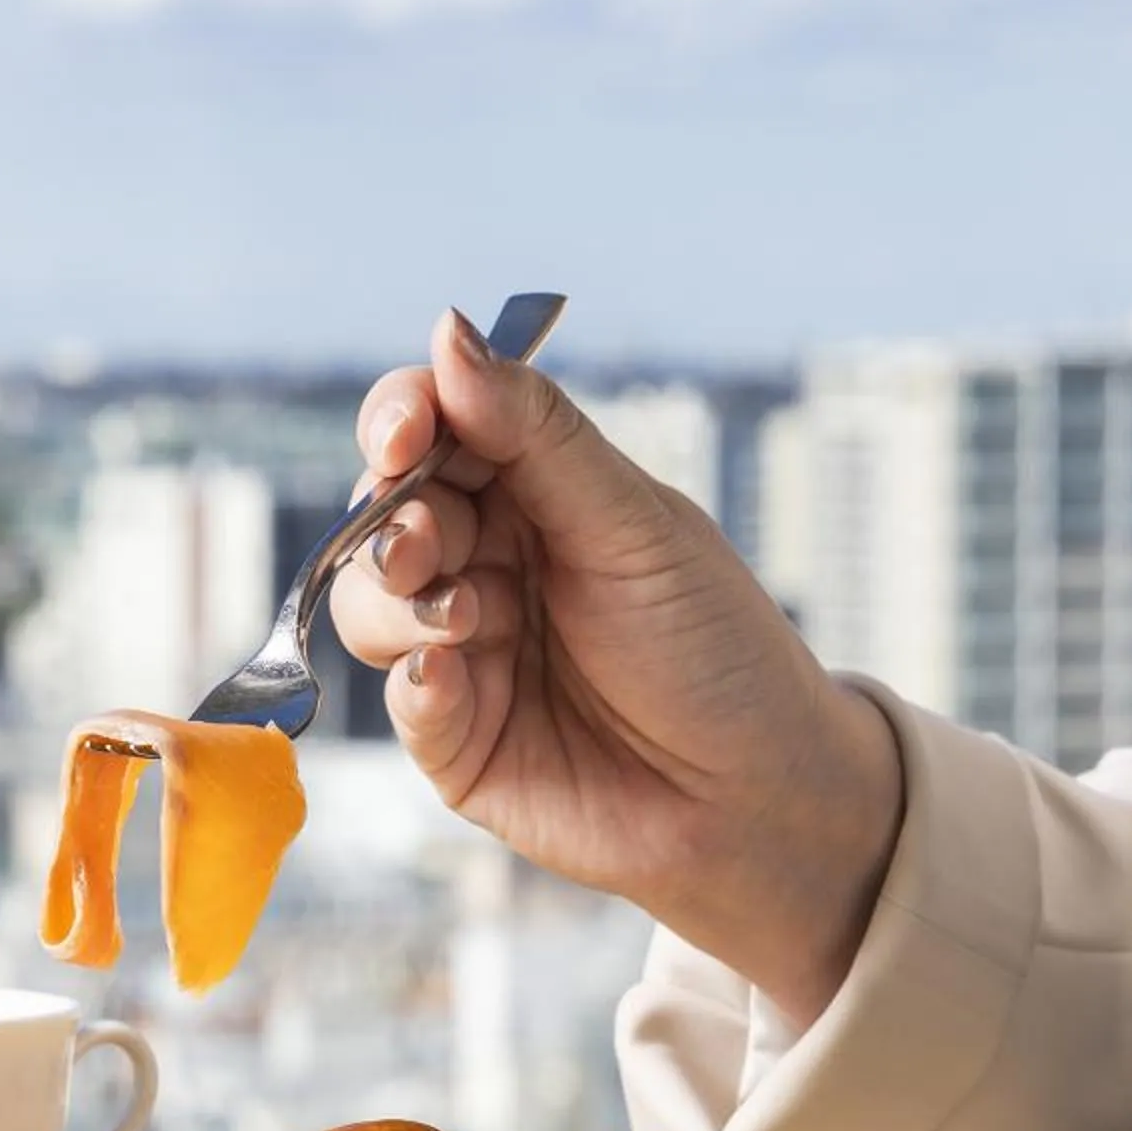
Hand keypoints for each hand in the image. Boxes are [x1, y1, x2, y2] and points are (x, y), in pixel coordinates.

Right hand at [327, 308, 902, 1024]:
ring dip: (401, 600)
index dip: (402, 419)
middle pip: (383, 512)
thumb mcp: (634, 525)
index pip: (433, 428)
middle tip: (431, 541)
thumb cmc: (717, 650)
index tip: (406, 432)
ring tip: (470, 618)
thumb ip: (535, 434)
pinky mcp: (454, 740)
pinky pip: (396, 698)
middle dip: (394, 518)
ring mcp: (464, 652)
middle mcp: (487, 564)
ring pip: (370, 603)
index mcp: (534, 493)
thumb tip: (447, 331)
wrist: (760, 799)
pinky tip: (455, 679)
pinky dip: (415, 682)